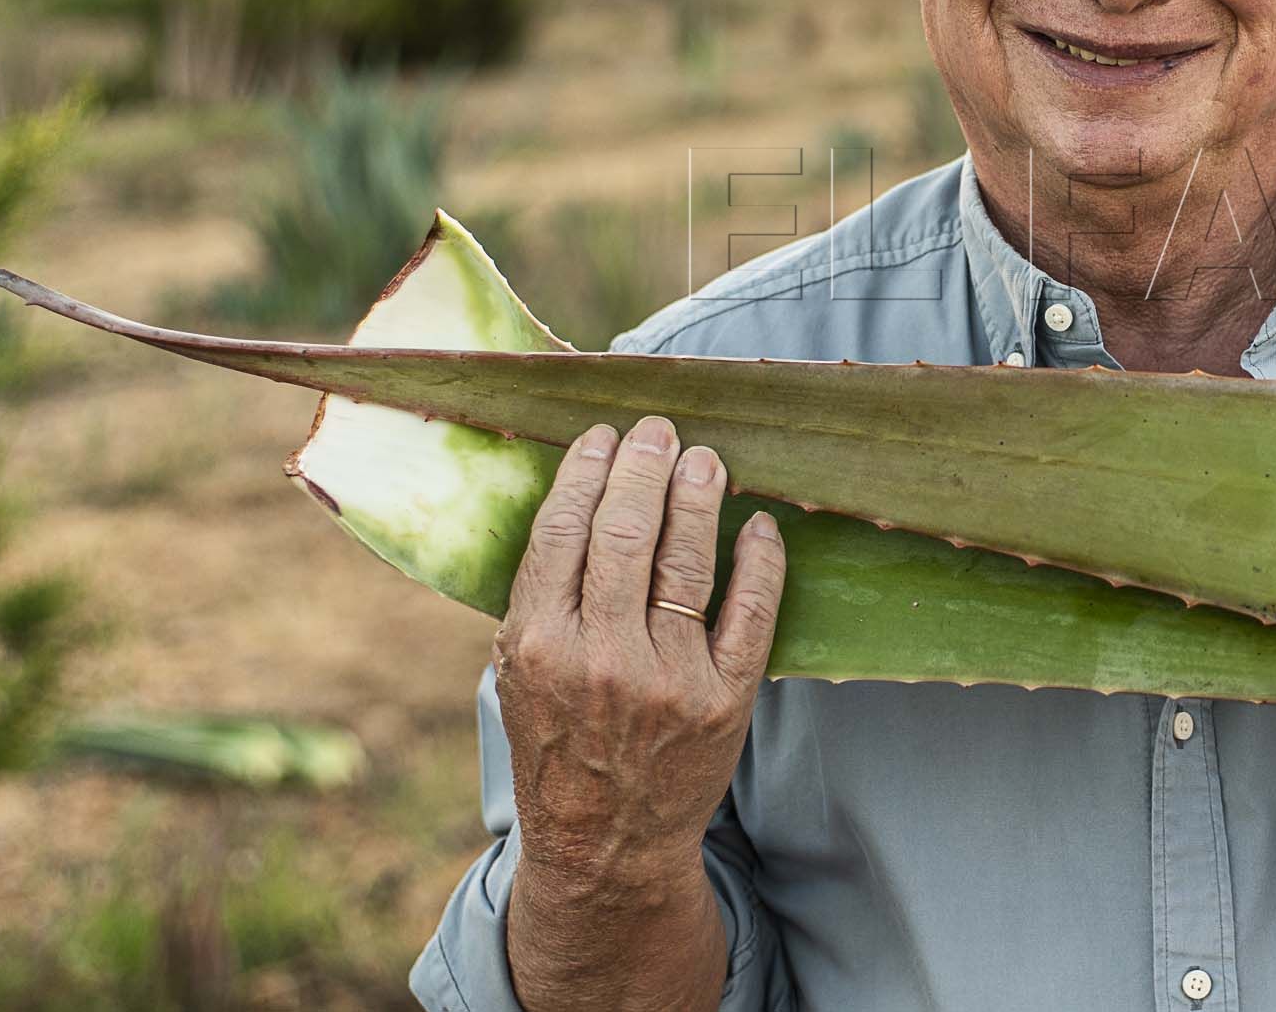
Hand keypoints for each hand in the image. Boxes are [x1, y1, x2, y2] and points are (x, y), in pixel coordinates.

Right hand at [494, 417, 786, 1011]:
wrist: (606, 845)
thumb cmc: (558, 746)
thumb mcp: (516, 676)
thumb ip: (537, 599)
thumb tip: (572, 500)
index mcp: (538, 645)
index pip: (562, 533)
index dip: (587, 474)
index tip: (604, 436)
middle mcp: (600, 657)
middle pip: (624, 535)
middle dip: (644, 470)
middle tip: (659, 431)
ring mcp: (668, 679)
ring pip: (686, 563)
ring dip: (698, 499)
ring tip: (706, 459)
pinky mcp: (725, 700)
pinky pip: (750, 613)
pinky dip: (759, 563)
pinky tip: (759, 526)